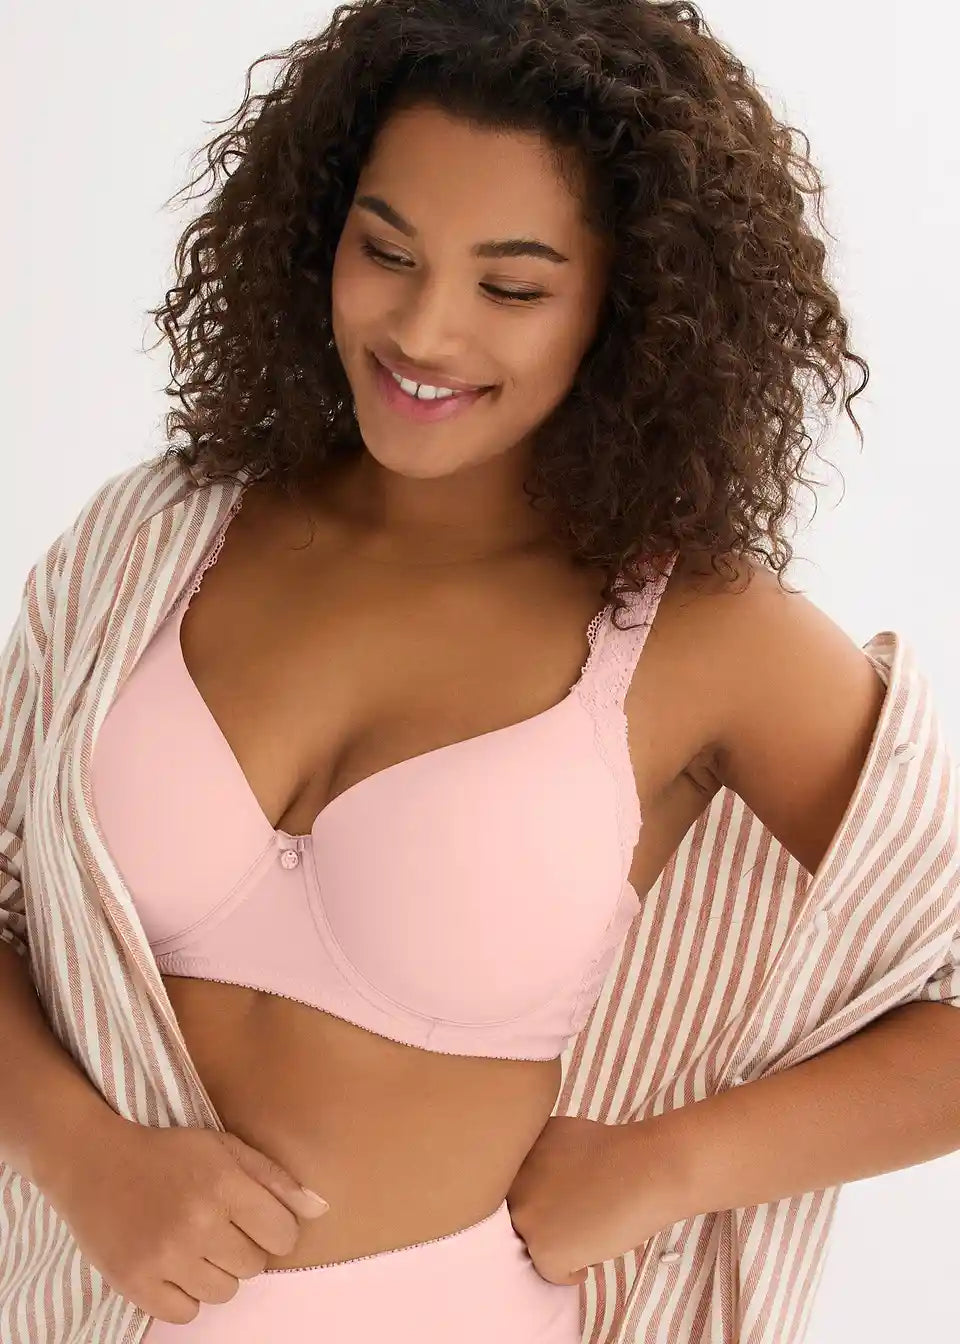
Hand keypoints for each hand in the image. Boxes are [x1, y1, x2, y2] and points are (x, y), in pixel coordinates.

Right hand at [46, 1110, 329, 1326]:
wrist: (93, 1163)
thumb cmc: (166, 1152)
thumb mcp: (224, 1147)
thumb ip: (274, 1178)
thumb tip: (320, 1210)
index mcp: (224, 1184)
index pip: (283, 1235)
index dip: (274, 1228)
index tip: (255, 1219)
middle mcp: (198, 1223)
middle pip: (254, 1267)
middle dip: (243, 1248)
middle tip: (217, 1227)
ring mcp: (165, 1257)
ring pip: (224, 1292)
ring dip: (215, 1272)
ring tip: (193, 1244)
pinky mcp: (136, 1284)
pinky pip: (186, 1313)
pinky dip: (185, 1295)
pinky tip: (173, 1266)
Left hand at [505, 1115, 685, 1285]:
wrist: (643, 1170)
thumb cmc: (615, 1151)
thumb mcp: (562, 1137)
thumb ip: (540, 1158)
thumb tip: (538, 1182)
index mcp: (516, 1157)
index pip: (514, 1191)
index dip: (541, 1201)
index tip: (563, 1202)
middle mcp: (512, 1186)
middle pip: (520, 1218)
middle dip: (545, 1221)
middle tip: (574, 1220)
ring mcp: (525, 1219)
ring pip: (531, 1246)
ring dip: (555, 1245)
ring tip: (585, 1235)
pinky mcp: (544, 1250)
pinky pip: (549, 1272)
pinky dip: (570, 1271)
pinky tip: (588, 1258)